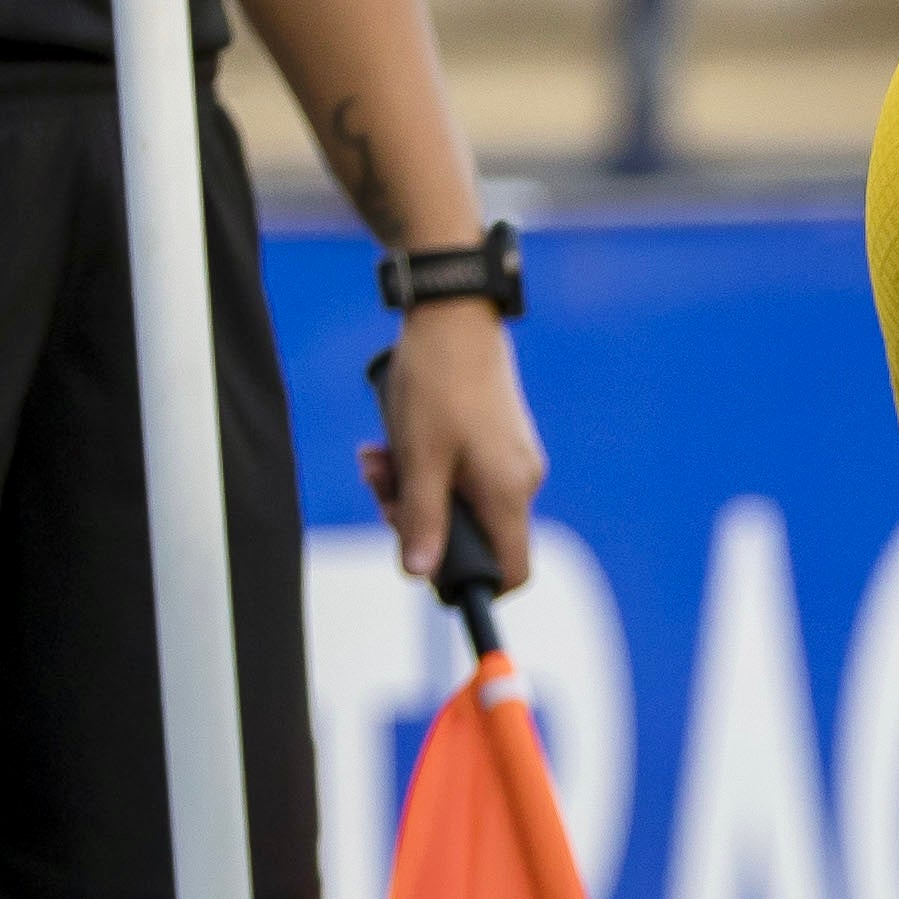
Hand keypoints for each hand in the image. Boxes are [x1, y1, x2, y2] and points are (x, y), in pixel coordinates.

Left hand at [358, 300, 543, 591]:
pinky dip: (429, 465)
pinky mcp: (500, 437)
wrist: (455, 316)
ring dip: (414, 488)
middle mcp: (521, 481)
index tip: (427, 567)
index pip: (512, 570)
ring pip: (463, 500)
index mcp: (509, 493)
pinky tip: (395, 440)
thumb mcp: (419, 459)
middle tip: (378, 489)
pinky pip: (465, 472)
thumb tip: (419, 573)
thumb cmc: (437, 384)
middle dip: (419, 520)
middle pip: (475, 534)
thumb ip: (421, 520)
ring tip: (377, 458)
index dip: (473, 582)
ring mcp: (513, 458)